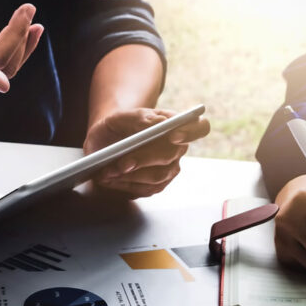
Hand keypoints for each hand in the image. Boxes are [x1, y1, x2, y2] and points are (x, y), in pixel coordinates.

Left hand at [83, 107, 209, 197]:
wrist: (105, 142)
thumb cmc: (117, 126)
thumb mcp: (121, 116)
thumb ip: (139, 117)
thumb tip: (156, 125)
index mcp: (175, 124)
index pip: (199, 127)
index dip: (191, 132)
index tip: (173, 135)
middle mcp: (178, 148)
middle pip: (171, 155)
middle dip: (144, 159)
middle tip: (122, 163)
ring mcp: (169, 169)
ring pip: (158, 176)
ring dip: (131, 175)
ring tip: (108, 171)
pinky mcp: (156, 186)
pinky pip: (146, 189)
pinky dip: (126, 185)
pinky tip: (110, 179)